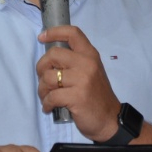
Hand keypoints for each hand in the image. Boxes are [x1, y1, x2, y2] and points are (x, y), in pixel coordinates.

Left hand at [36, 25, 120, 142]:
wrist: (110, 119)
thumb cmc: (96, 96)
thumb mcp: (90, 72)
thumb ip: (75, 62)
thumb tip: (49, 58)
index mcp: (90, 55)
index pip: (72, 33)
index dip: (54, 32)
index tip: (42, 37)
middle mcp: (87, 63)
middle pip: (53, 55)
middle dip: (41, 68)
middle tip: (43, 80)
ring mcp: (82, 80)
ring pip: (48, 77)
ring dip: (42, 89)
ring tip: (46, 97)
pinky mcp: (76, 97)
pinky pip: (51, 96)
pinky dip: (46, 103)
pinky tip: (49, 107)